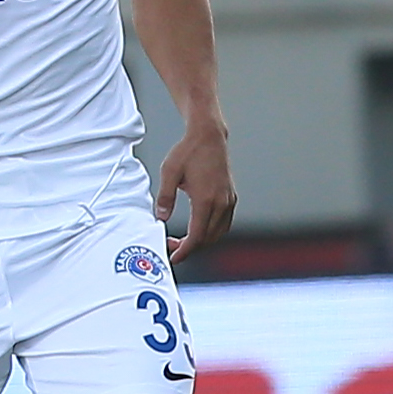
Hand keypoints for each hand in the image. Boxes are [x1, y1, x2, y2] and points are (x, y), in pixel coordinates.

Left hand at [156, 123, 235, 263]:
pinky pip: (224, 223)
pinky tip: (198, 227)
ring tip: (183, 239)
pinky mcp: (231, 197)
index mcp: (206, 200)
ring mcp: (229, 200)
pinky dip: (212, 231)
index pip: (197, 236)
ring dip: (201, 240)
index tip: (174, 257)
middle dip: (190, 247)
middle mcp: (221, 203)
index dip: (184, 251)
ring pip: (218, 233)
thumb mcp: (169, 172)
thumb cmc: (188, 151)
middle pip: (207, 239)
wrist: (208, 136)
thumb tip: (160, 218)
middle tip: (172, 245)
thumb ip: (165, 198)